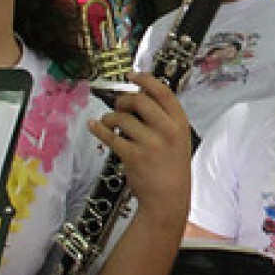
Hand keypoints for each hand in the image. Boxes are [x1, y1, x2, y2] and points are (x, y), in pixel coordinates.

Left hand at [90, 74, 191, 226]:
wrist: (168, 199)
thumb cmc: (172, 169)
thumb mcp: (179, 140)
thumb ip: (164, 120)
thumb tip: (138, 99)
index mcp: (180, 124)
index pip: (164, 92)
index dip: (146, 80)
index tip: (133, 75)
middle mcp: (166, 131)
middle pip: (140, 100)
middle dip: (125, 99)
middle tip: (119, 105)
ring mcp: (150, 144)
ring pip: (122, 118)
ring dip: (110, 117)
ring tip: (109, 122)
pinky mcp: (133, 156)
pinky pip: (110, 136)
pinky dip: (98, 129)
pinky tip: (95, 126)